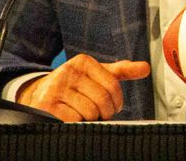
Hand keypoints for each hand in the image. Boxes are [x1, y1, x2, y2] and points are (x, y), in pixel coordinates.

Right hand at [17, 54, 149, 121]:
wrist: (39, 95)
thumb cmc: (75, 86)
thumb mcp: (97, 75)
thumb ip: (121, 71)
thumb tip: (146, 68)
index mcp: (83, 62)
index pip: (112, 85)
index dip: (117, 101)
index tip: (115, 107)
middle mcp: (68, 71)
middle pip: (101, 100)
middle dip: (105, 112)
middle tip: (100, 114)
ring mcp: (55, 88)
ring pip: (89, 111)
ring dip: (90, 118)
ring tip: (82, 114)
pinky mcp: (46, 106)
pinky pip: (74, 120)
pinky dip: (76, 123)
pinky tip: (70, 118)